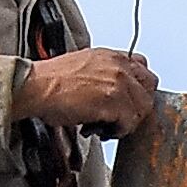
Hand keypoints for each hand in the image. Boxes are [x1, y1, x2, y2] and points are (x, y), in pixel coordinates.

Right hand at [16, 48, 156, 131]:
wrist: (37, 87)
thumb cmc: (51, 80)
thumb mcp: (83, 64)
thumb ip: (103, 72)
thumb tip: (110, 89)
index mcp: (112, 56)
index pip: (143, 68)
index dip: (139, 87)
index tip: (130, 99)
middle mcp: (119, 66)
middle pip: (149, 87)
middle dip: (138, 104)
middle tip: (122, 116)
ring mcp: (118, 83)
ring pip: (142, 108)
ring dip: (127, 121)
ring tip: (108, 126)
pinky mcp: (113, 102)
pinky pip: (128, 123)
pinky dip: (117, 131)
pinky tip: (100, 130)